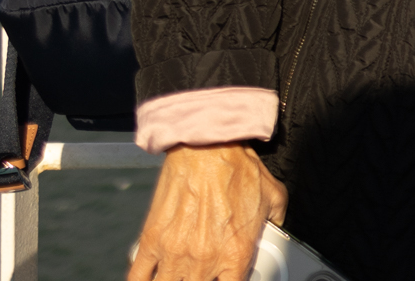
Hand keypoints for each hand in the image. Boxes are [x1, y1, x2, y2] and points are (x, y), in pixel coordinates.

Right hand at [127, 143, 285, 280]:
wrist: (207, 146)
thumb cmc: (237, 168)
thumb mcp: (273, 196)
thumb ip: (276, 220)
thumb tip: (277, 228)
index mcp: (236, 253)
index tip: (226, 278)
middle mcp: (204, 259)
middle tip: (204, 273)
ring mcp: (174, 253)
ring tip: (180, 275)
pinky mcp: (151, 241)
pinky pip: (138, 276)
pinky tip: (150, 279)